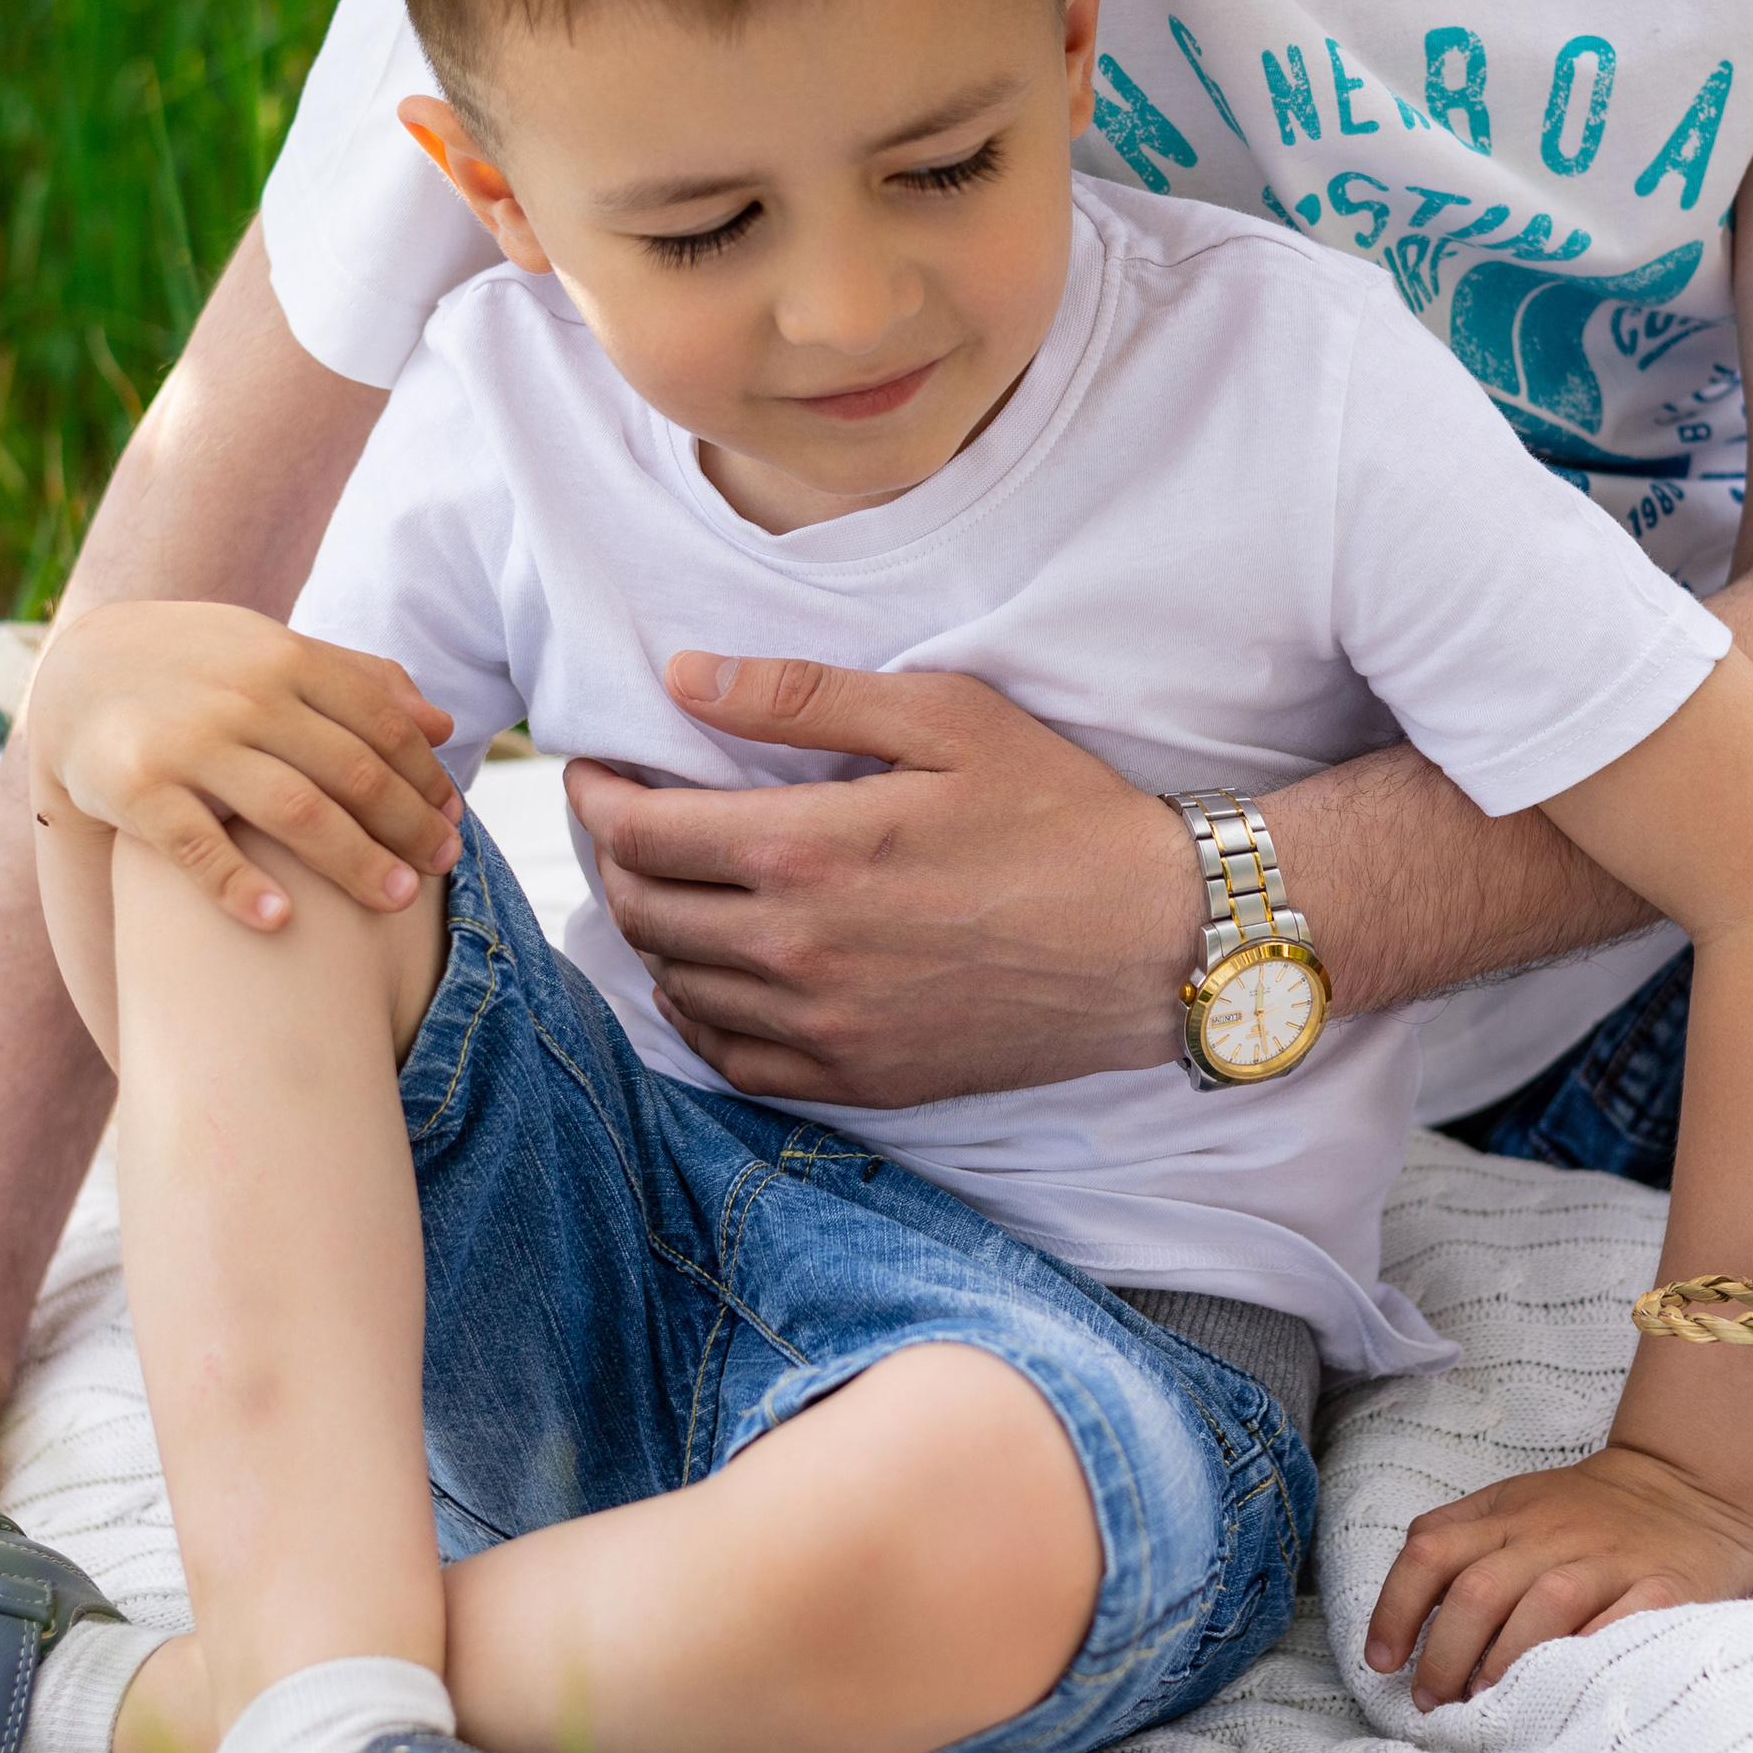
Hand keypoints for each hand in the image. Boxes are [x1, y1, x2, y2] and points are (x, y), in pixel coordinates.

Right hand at [27, 600, 462, 929]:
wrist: (77, 672)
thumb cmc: (200, 669)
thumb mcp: (274, 652)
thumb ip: (357, 681)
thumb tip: (441, 724)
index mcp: (287, 660)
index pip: (382, 726)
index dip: (425, 777)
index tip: (453, 818)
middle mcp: (246, 698)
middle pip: (352, 772)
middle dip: (408, 825)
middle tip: (444, 865)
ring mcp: (191, 743)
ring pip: (295, 811)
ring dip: (355, 861)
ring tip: (397, 901)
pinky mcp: (138, 789)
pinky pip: (198, 847)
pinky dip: (240, 886)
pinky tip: (281, 921)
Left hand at [566, 652, 1203, 1106]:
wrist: (1156, 940)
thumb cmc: (1059, 812)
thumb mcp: (943, 718)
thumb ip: (801, 697)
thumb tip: (684, 675)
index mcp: (806, 851)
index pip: (641, 832)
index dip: (598, 798)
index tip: (597, 771)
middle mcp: (797, 949)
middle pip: (644, 911)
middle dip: (617, 858)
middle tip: (629, 821)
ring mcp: (825, 1025)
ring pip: (677, 985)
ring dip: (652, 932)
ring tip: (669, 885)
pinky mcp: (859, 1078)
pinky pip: (730, 1058)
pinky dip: (696, 1014)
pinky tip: (709, 976)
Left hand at [1364, 1444, 1752, 1707]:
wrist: (1687, 1485)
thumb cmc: (1585, 1512)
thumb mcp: (1512, 1504)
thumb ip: (1457, 1540)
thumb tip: (1401, 1619)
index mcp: (1507, 1513)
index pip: (1430, 1551)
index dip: (1395, 1609)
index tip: (1383, 1662)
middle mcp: (1552, 1534)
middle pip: (1478, 1591)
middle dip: (1444, 1656)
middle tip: (1433, 1701)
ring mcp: (1610, 1562)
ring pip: (1544, 1608)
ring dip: (1504, 1665)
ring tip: (1484, 1707)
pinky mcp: (1665, 1589)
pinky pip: (1621, 1625)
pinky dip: (1584, 1659)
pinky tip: (1562, 1690)